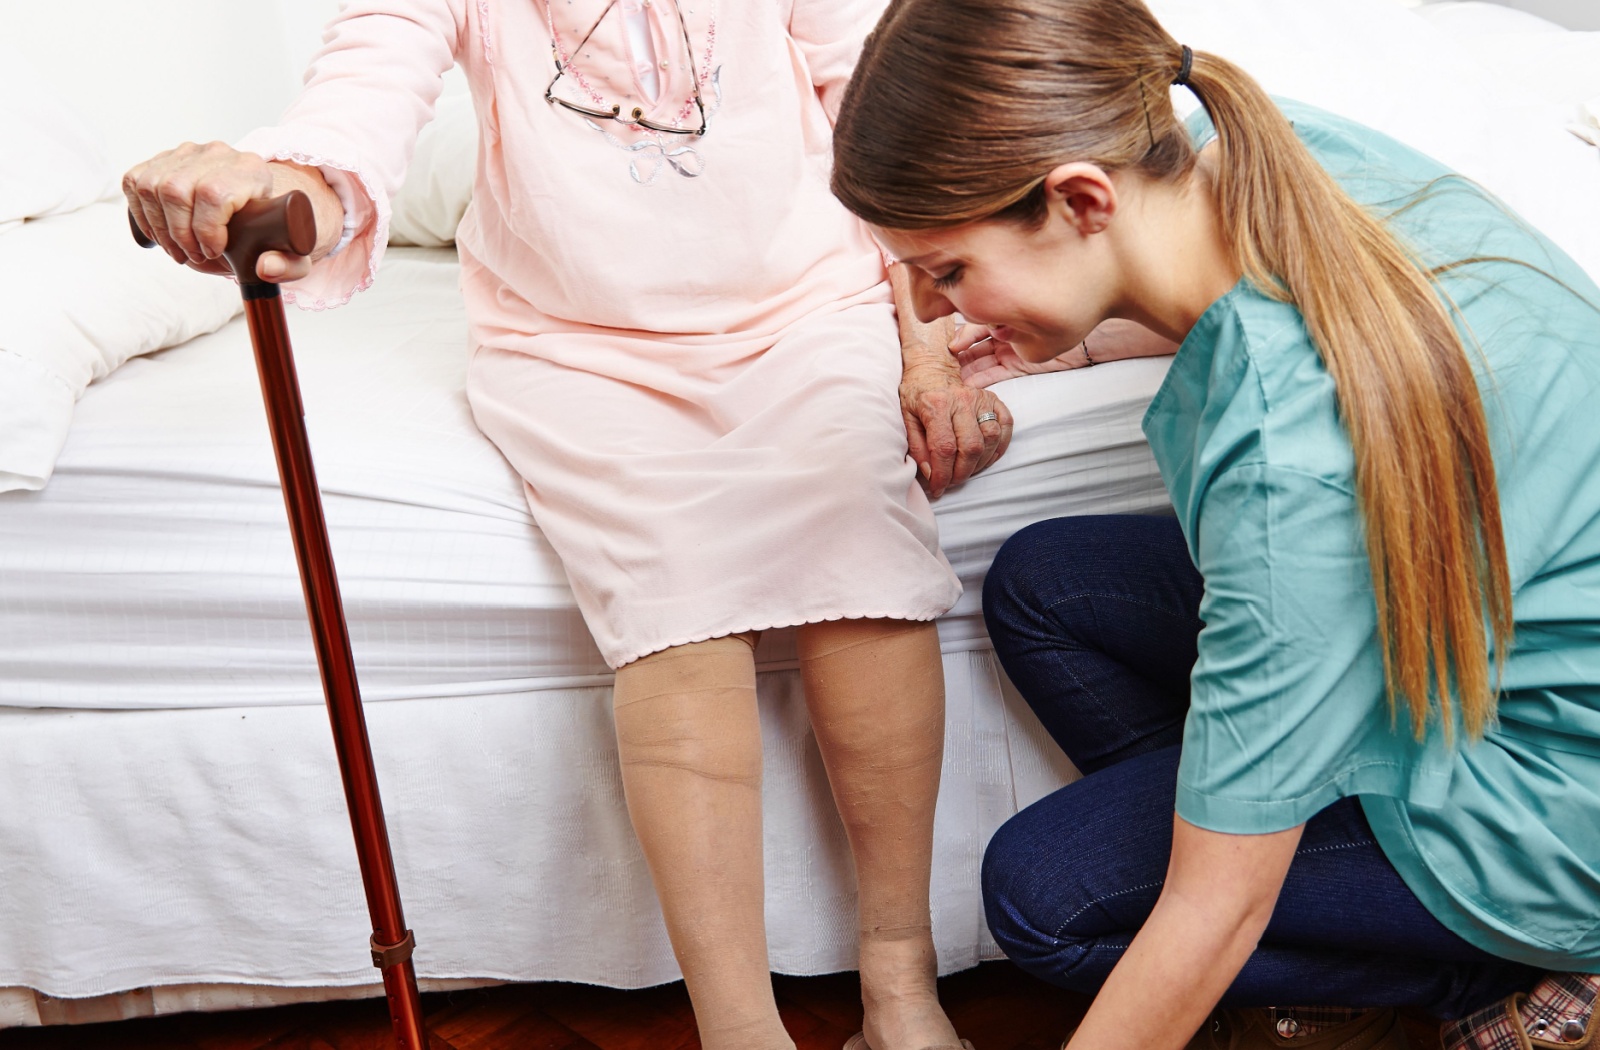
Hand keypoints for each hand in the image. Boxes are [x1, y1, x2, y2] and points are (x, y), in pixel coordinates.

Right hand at [123, 143, 327, 281]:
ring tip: (179, 249)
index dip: (206, 229)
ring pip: (153, 187)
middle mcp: (218, 154)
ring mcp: (187, 153)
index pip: (213, 194)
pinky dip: (143, 214)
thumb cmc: (271, 231)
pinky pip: (136, 182)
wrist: (254, 210)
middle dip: (180, 233)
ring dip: (161, 228)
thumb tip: (264, 267)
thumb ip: (288, 265)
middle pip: (177, 190)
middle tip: (193, 255)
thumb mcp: (291, 252)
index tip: (213, 251)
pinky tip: (161, 233)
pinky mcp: (162, 159)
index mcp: (252, 170)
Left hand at [900, 359, 1013, 499]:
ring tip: (965, 471)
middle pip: (971, 447)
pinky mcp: (994, 399)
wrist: (931, 369)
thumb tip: (930, 473)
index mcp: (936, 404)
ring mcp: (980, 398)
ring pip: (991, 439)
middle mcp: (961, 400)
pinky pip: (1006, 426)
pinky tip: (985, 458)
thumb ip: (916, 446)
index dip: (942, 474)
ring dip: (980, 463)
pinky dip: (999, 447)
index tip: (938, 488)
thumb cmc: (916, 395)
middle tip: (951, 482)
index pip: (944, 447)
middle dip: (962, 473)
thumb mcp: (906, 418)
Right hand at [950, 324, 1083, 388]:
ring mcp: (1009, 349)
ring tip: (950, 378)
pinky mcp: (1018, 366)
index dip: (961, 335)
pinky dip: (982, 379)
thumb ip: (999, 320)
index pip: (973, 324)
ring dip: (967, 369)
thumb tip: (981, 325)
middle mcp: (1003, 331)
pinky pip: (995, 373)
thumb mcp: (1022, 313)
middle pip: (974, 344)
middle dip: (959, 354)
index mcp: (1002, 314)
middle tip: (942, 365)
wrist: (1088, 334)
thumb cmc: (1059, 313)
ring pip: (981, 360)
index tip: (950, 345)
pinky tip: (968, 384)